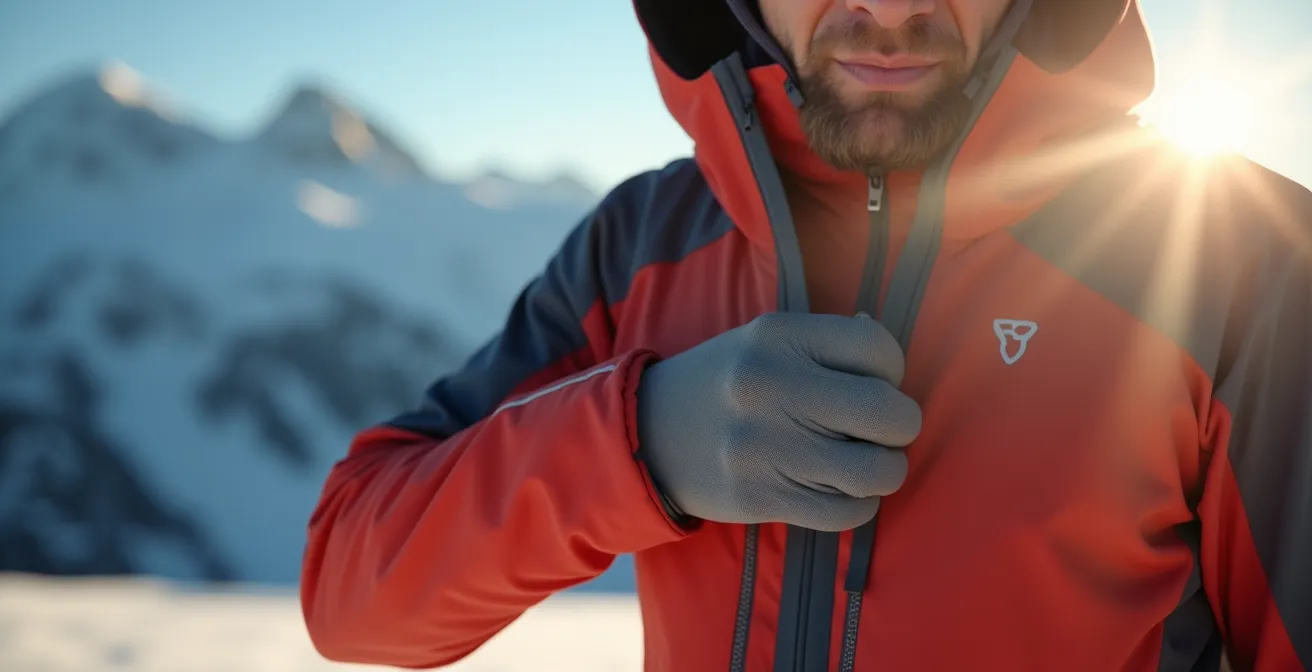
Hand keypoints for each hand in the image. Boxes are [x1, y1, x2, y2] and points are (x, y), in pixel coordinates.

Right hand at [636, 312, 920, 531]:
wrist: (647, 433)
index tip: (872, 383)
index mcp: (778, 336)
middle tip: (881, 430)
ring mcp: (764, 446)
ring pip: (874, 472)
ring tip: (866, 463)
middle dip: (899, 426)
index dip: (892, 371)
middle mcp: (772, 387)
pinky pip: (845, 514)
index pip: (877, 349)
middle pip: (887, 413)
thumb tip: (890, 361)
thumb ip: (828, 344)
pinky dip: (859, 505)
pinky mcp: (759, 497)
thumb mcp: (767, 342)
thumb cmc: (727, 384)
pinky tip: (841, 491)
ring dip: (885, 470)